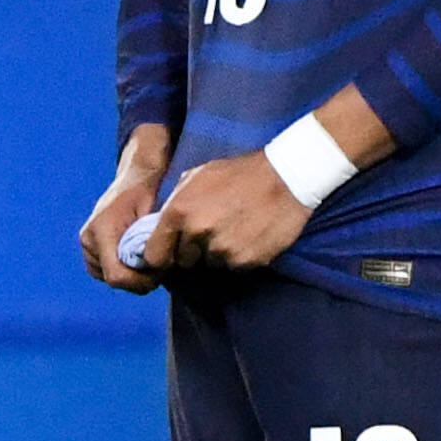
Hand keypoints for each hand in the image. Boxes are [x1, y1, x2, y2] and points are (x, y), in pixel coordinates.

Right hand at [79, 161, 164, 294]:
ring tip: (148, 260)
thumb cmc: (146, 195)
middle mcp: (88, 239)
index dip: (140, 282)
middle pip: (113, 280)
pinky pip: (104, 271)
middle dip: (138, 280)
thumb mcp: (152, 219)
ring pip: (108, 278)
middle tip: (159, 267)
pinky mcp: (88, 247)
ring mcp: (86, 244)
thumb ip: (148, 246)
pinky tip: (135, 258)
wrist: (134, 180)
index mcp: (101, 231)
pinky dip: (121, 269)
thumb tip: (154, 269)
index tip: (159, 273)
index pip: (116, 276)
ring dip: (130, 275)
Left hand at [148, 154, 314, 275]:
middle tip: (211, 230)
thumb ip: (175, 203)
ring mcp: (222, 249)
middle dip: (192, 250)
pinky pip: (233, 266)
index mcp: (179, 211)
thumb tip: (159, 227)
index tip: (165, 256)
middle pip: (183, 261)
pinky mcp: (245, 261)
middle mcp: (197, 232)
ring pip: (209, 263)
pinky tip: (249, 235)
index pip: (153, 255)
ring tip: (234, 227)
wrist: (287, 177)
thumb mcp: (198, 176)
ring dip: (217, 252)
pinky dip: (239, 256)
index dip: (159, 257)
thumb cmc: (240, 173)